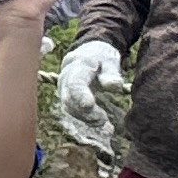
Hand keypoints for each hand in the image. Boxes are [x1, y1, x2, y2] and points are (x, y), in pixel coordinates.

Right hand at [54, 38, 127, 152]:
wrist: (86, 55)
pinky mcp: (67, 98)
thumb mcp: (110, 60)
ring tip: (103, 121)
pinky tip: (99, 122)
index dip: (80, 95)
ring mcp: (64, 90)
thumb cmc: (101, 58)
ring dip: (85, 117)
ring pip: (69, 107)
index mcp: (77, 66)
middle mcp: (65, 79)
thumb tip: (114, 86)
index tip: (89, 104)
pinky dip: (85, 119)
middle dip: (84, 111)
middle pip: (69, 98)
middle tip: (103, 119)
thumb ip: (111, 73)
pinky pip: (72, 111)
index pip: (74, 83)